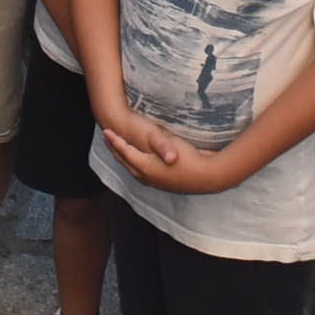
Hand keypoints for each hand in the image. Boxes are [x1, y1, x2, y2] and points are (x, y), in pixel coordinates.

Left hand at [98, 112, 227, 192]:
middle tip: (107, 138)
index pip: (125, 151)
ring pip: (132, 170)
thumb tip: (152, 146)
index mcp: (146, 166)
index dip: (115, 140)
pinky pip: (141, 174)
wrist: (208, 177)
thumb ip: (161, 146)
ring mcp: (155, 182)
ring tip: (119, 151)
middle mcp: (147, 176)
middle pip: (125, 161)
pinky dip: (134, 166)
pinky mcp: (164, 184)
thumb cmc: (191, 159)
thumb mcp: (173, 146)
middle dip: (115, 149)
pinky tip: (140, 165)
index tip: (106, 130)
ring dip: (124, 159)